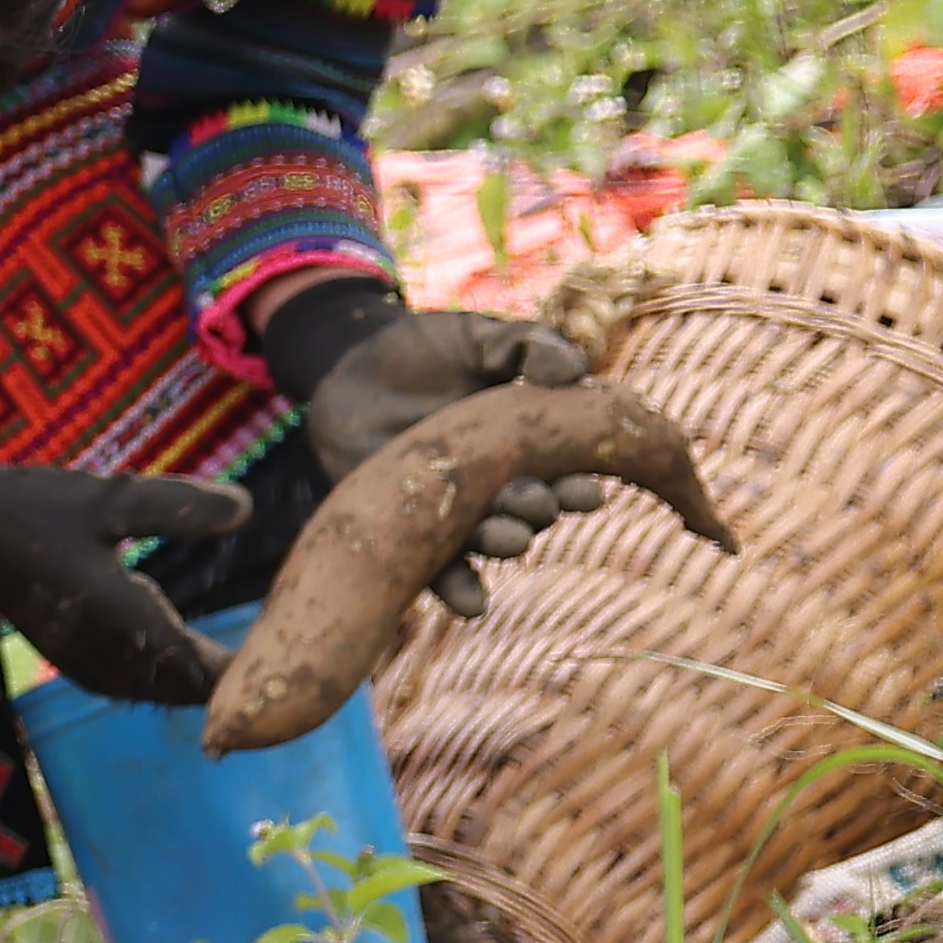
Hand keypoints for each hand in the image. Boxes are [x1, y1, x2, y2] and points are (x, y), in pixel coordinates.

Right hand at [0, 431, 248, 708]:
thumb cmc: (35, 505)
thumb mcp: (112, 496)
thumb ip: (180, 506)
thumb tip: (247, 508)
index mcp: (118, 616)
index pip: (195, 666)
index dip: (241, 674)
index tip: (288, 663)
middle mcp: (98, 650)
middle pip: (177, 689)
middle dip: (224, 686)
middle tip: (275, 671)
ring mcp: (76, 658)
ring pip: (149, 691)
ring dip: (189, 686)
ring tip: (235, 674)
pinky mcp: (63, 655)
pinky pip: (121, 684)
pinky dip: (156, 680)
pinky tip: (171, 665)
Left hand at [279, 296, 604, 612]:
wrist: (353, 366)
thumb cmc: (430, 350)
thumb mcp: (481, 338)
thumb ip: (526, 345)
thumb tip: (575, 369)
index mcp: (533, 445)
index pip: (569, 471)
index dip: (582, 486)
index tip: (590, 489)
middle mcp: (503, 484)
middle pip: (535, 509)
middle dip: (542, 508)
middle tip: (540, 499)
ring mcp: (458, 509)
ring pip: (494, 539)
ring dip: (506, 542)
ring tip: (510, 536)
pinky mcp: (412, 527)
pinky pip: (439, 570)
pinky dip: (459, 590)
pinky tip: (473, 604)